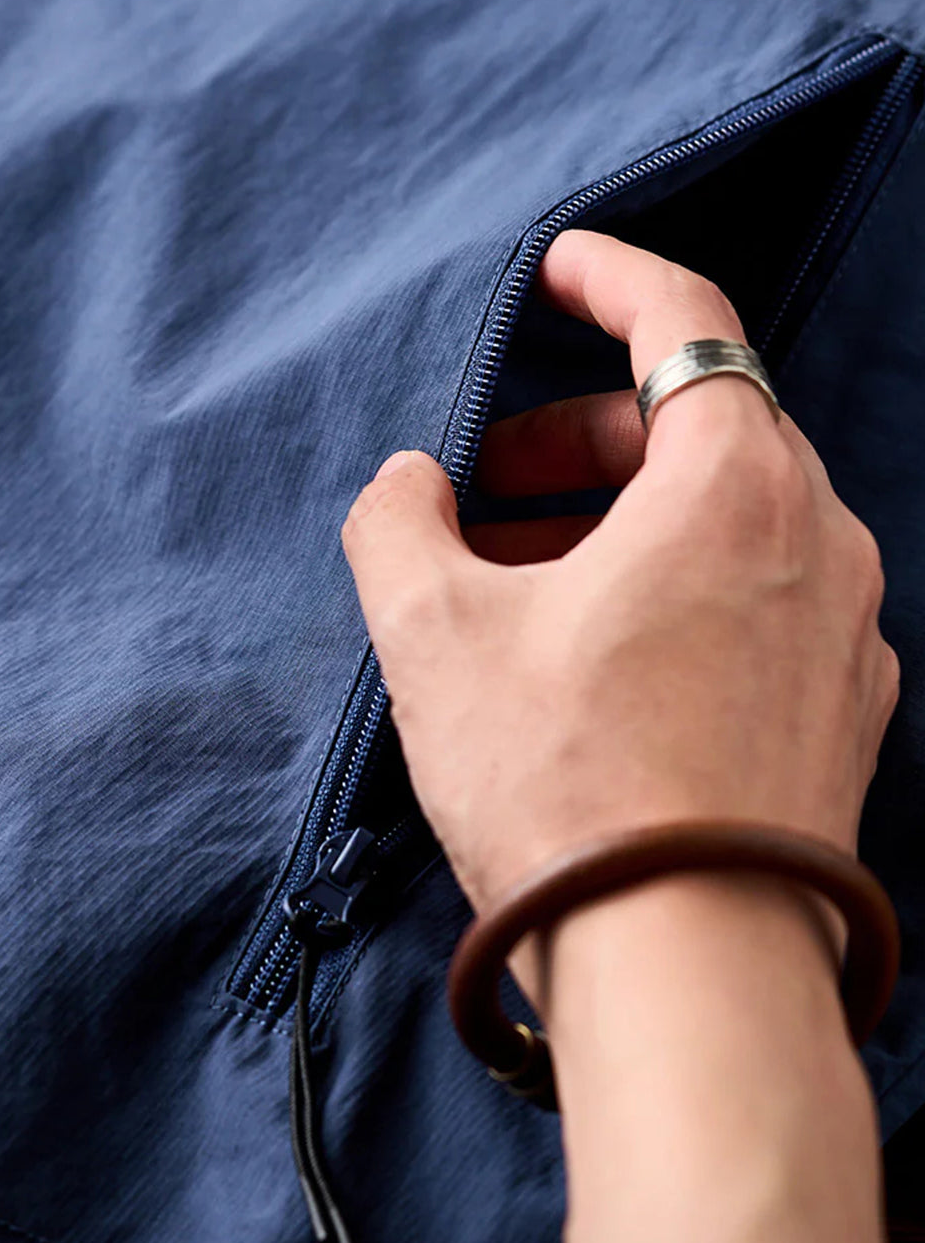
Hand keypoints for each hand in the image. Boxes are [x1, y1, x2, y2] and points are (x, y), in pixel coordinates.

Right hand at [341, 231, 898, 917]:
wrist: (690, 973)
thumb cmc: (569, 787)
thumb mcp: (433, 635)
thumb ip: (397, 524)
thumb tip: (409, 487)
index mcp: (736, 486)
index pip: (685, 320)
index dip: (609, 276)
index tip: (554, 269)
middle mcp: (820, 541)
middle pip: (699, 430)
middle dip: (583, 440)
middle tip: (489, 488)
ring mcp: (846, 634)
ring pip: (730, 524)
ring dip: (623, 525)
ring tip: (523, 585)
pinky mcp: (843, 714)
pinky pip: (758, 604)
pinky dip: (677, 593)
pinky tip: (600, 660)